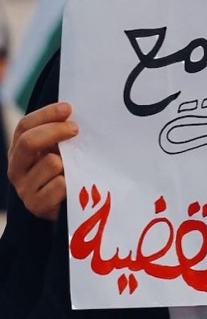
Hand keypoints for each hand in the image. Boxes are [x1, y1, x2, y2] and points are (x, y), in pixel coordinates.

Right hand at [8, 102, 78, 220]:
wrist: (66, 210)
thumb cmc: (65, 174)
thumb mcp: (59, 152)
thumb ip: (60, 136)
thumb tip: (73, 113)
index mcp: (19, 150)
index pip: (25, 125)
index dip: (46, 114)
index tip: (68, 108)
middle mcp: (16, 168)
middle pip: (29, 141)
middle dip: (55, 131)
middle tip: (76, 129)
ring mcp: (24, 188)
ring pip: (50, 163)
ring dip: (68, 163)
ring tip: (75, 169)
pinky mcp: (37, 205)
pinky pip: (59, 185)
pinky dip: (71, 183)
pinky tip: (74, 186)